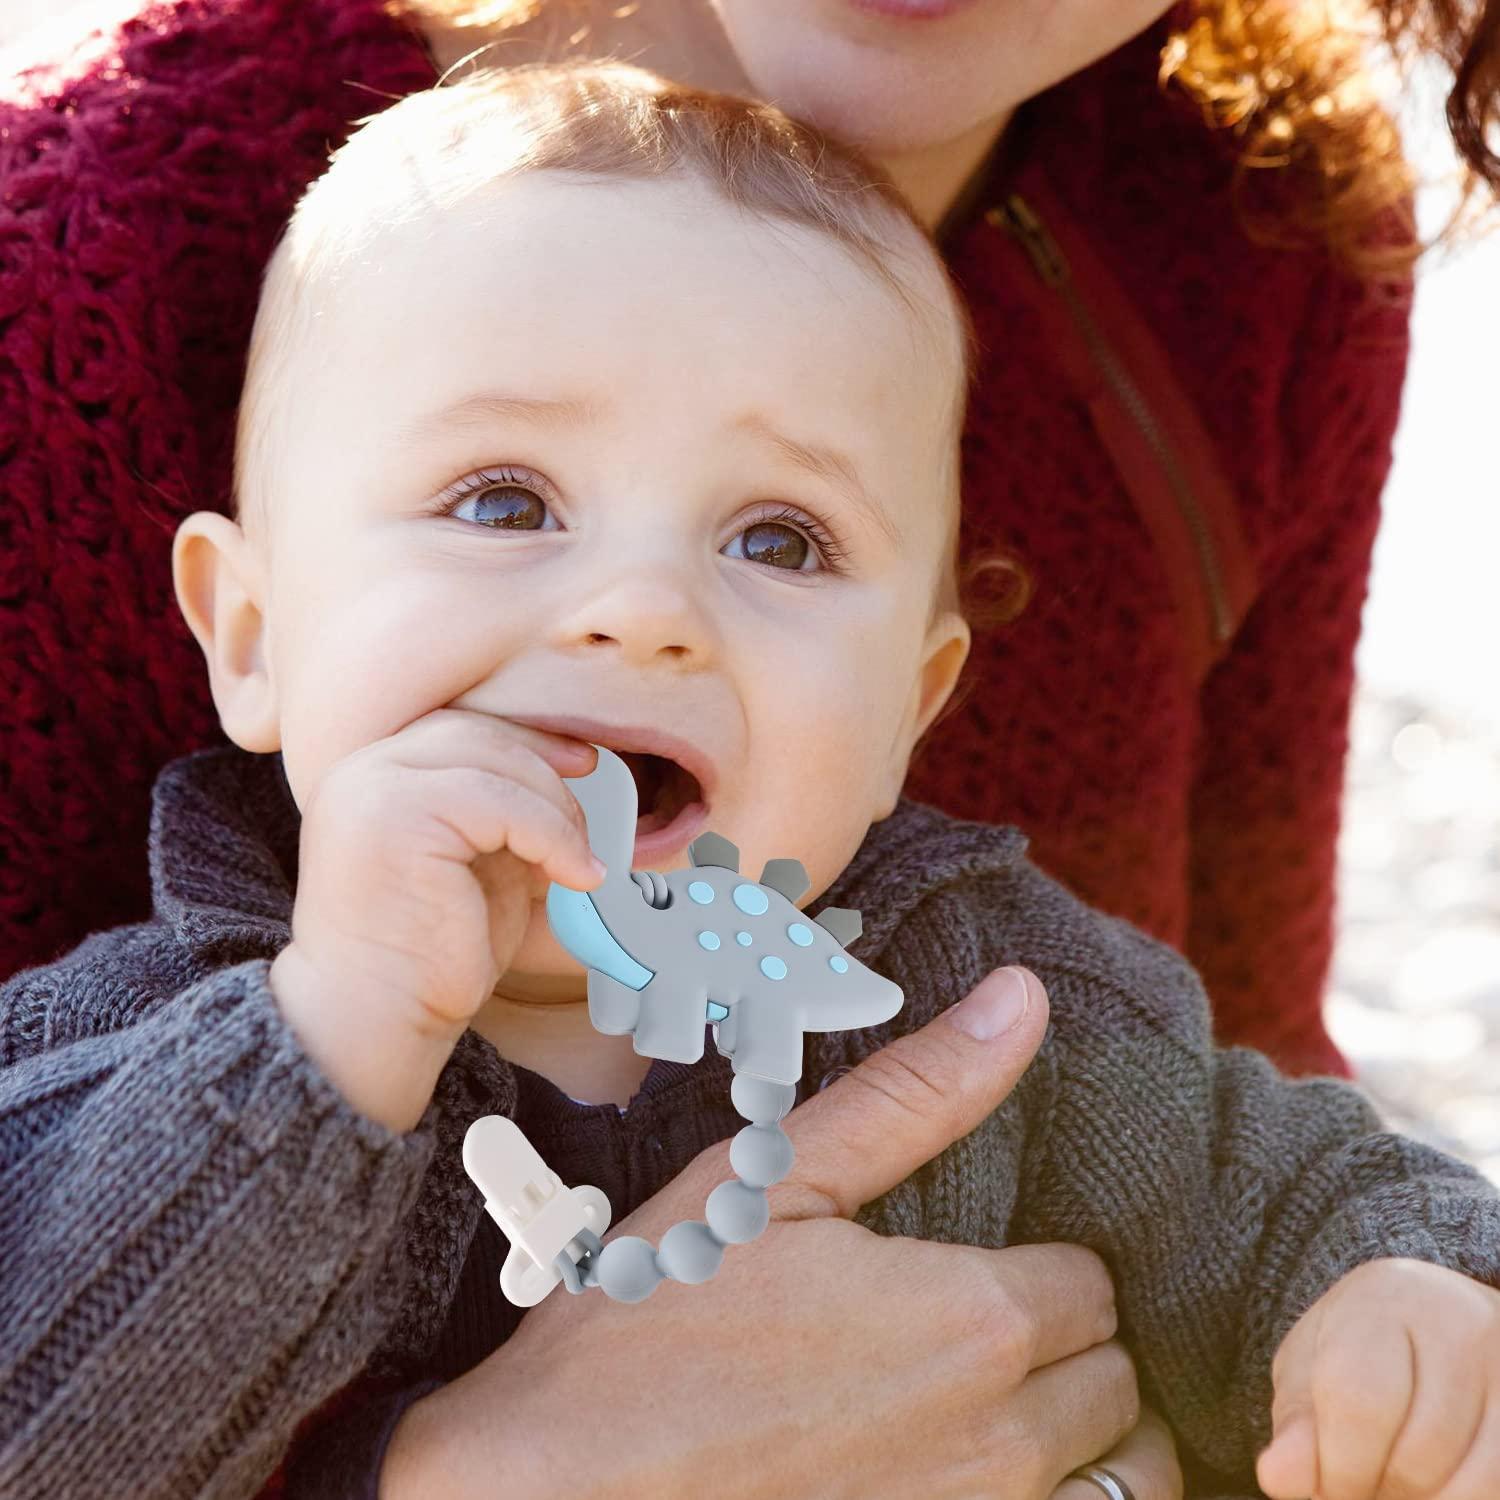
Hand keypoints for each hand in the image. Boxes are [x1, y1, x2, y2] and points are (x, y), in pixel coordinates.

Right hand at [269, 708, 602, 1133]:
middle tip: (587, 824)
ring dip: (555, 810)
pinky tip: (573, 875)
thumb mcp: (474, 863)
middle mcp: (361, 770)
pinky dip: (553, 835)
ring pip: (494, 762)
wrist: (375, 1017)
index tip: (579, 763)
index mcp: (370, 775)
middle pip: (476, 734)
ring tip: (578, 863)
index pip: (458, 729)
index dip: (525, 740)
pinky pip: (502, 803)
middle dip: (546, 770)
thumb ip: (501, 817)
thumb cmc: (425, 955)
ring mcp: (373, 787)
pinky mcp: (397, 815)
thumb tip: (571, 782)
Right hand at [385, 967, 1181, 1499]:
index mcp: (974, 1318)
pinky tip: (961, 1472)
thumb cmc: (652, 1328)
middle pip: (1115, 1377)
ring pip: (1124, 1475)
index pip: (1093, 1279)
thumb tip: (1024, 996)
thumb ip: (918, 1092)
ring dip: (1077, 1438)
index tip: (969, 1266)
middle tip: (964, 1331)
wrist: (548, 1493)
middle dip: (1060, 1345)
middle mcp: (1003, 1442)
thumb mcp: (774, 1182)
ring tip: (986, 1412)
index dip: (1037, 1262)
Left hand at [1258, 1257, 1499, 1499]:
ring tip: (1395, 1482)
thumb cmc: (1357, 1352)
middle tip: (1361, 1483)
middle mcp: (1460, 1324)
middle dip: (1381, 1491)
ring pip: (1473, 1483)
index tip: (1330, 1485)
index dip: (1339, 1468)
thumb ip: (1298, 1427)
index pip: (1359, 1401)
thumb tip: (1277, 1478)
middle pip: (1419, 1454)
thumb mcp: (1312, 1371)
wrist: (1437, 1326)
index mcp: (1385, 1300)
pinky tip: (1436, 1485)